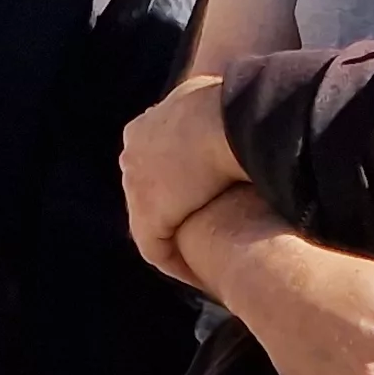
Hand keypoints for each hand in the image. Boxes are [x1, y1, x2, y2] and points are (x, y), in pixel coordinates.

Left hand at [120, 75, 245, 284]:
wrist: (224, 121)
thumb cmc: (232, 107)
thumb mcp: (219, 98)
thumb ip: (218, 112)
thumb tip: (240, 111)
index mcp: (143, 128)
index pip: (156, 160)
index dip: (181, 180)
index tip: (205, 193)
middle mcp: (132, 156)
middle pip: (149, 191)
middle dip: (175, 208)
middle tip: (206, 227)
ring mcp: (136, 188)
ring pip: (154, 223)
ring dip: (179, 240)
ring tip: (208, 257)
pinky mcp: (148, 219)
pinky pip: (159, 251)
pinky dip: (180, 264)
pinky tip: (203, 276)